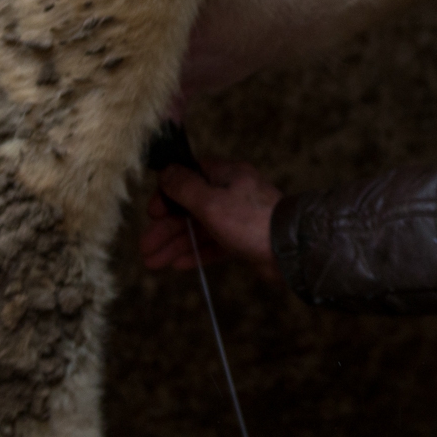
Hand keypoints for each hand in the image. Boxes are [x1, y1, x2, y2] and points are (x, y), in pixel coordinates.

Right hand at [140, 159, 282, 284]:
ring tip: (152, 263)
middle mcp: (232, 193)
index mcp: (226, 175)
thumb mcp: (211, 201)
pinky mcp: (244, 240)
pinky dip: (196, 253)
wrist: (291, 250)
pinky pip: (214, 244)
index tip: (153, 213)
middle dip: (165, 229)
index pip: (188, 178)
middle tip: (145, 248)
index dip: (167, 196)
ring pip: (199, 229)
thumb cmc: (251, 221)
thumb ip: (185, 187)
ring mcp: (238, 217)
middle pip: (190, 208)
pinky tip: (177, 265)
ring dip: (175, 244)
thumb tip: (166, 171)